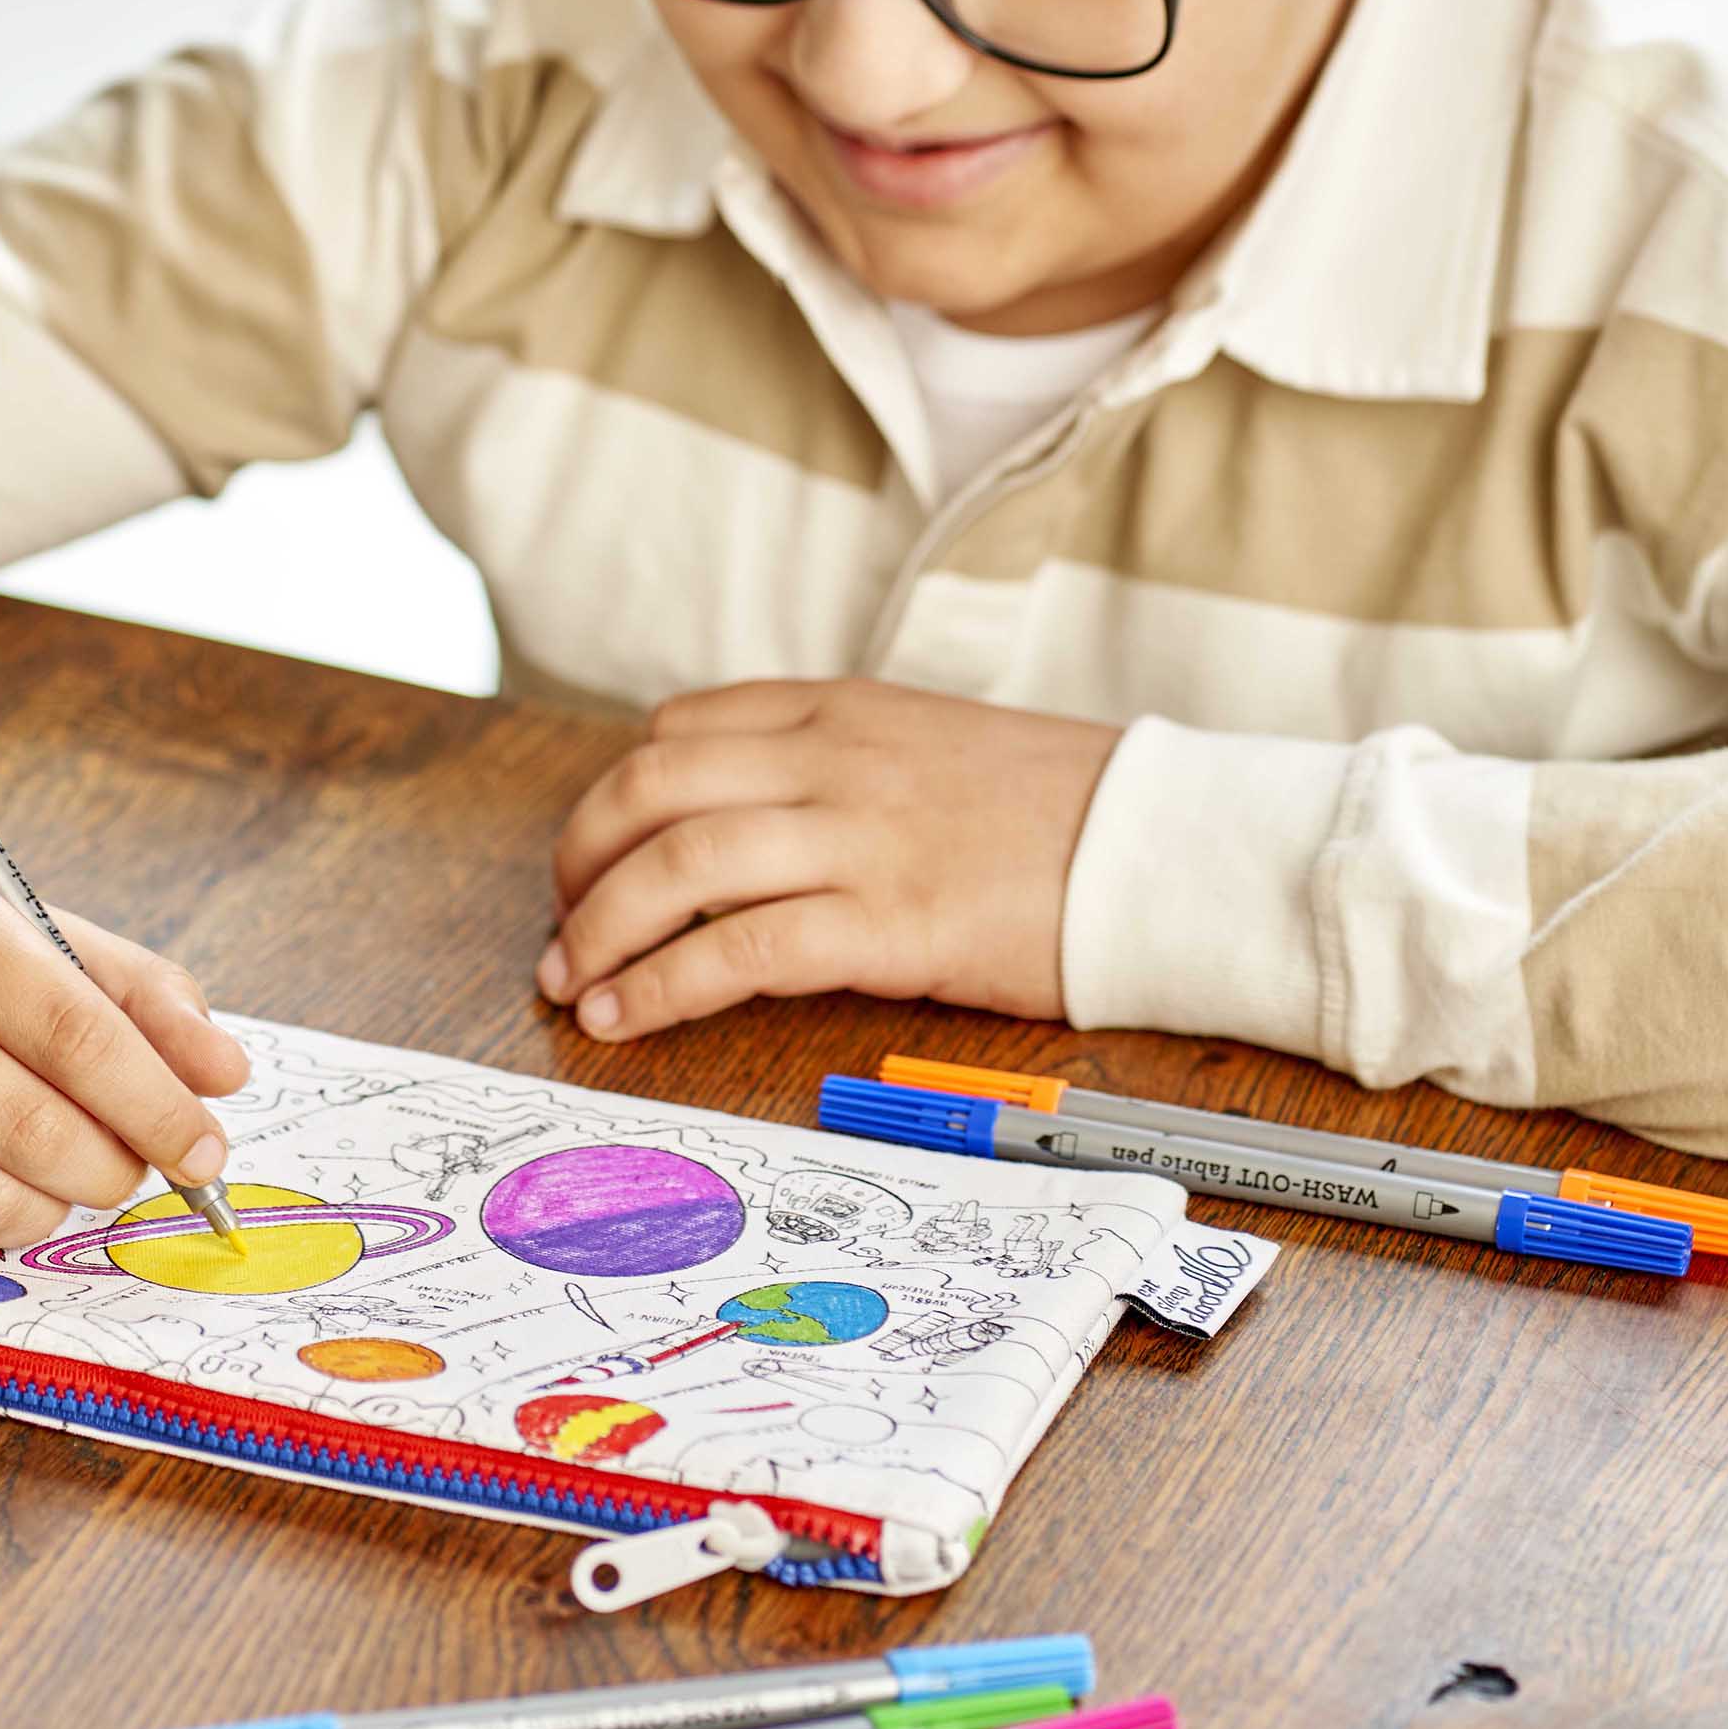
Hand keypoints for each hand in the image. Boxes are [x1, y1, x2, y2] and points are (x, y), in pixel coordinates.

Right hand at [0, 841, 248, 1251]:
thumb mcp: (26, 931)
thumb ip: (137, 995)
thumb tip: (226, 1077)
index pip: (76, 1034)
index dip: (157, 1105)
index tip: (208, 1151)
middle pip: (33, 1129)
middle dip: (112, 1168)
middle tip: (133, 1169)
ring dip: (49, 1209)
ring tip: (60, 1179)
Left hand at [539, 678, 1120, 1041]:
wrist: (1164, 846)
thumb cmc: (1059, 811)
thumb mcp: (931, 748)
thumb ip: (837, 769)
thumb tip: (745, 827)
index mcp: (840, 711)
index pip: (679, 728)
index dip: (615, 796)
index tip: (593, 856)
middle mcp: (833, 759)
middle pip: (650, 785)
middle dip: (580, 859)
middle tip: (562, 924)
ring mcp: (859, 836)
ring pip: (677, 863)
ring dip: (600, 929)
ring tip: (572, 983)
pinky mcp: (890, 922)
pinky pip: (740, 949)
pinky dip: (661, 984)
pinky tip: (627, 1017)